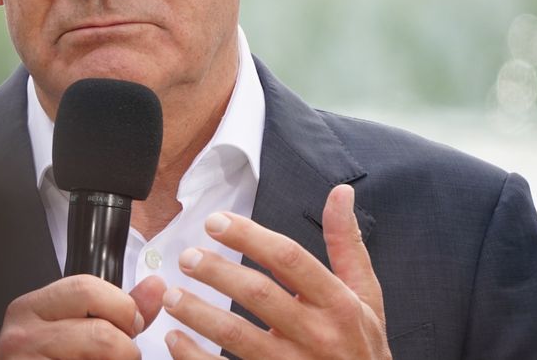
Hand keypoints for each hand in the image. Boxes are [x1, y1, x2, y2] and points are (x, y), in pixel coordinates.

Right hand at [0, 273, 165, 358]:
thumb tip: (155, 287)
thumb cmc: (46, 358)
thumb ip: (116, 309)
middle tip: (122, 354)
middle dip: (124, 347)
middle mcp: (22, 335)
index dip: (122, 307)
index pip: (86, 288)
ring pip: (100, 358)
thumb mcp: (73, 328)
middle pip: (100, 332)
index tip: (131, 324)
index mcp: (30, 308)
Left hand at [162, 184, 390, 358]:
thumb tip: (340, 193)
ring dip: (198, 313)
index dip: (248, 236)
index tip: (216, 222)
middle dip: (216, 272)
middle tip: (187, 257)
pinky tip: (176, 339)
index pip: (288, 259)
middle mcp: (316, 334)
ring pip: (236, 336)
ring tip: (171, 296)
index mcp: (337, 303)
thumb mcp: (365, 294)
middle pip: (258, 294)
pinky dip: (195, 356)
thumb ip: (346, 244)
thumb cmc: (361, 345)